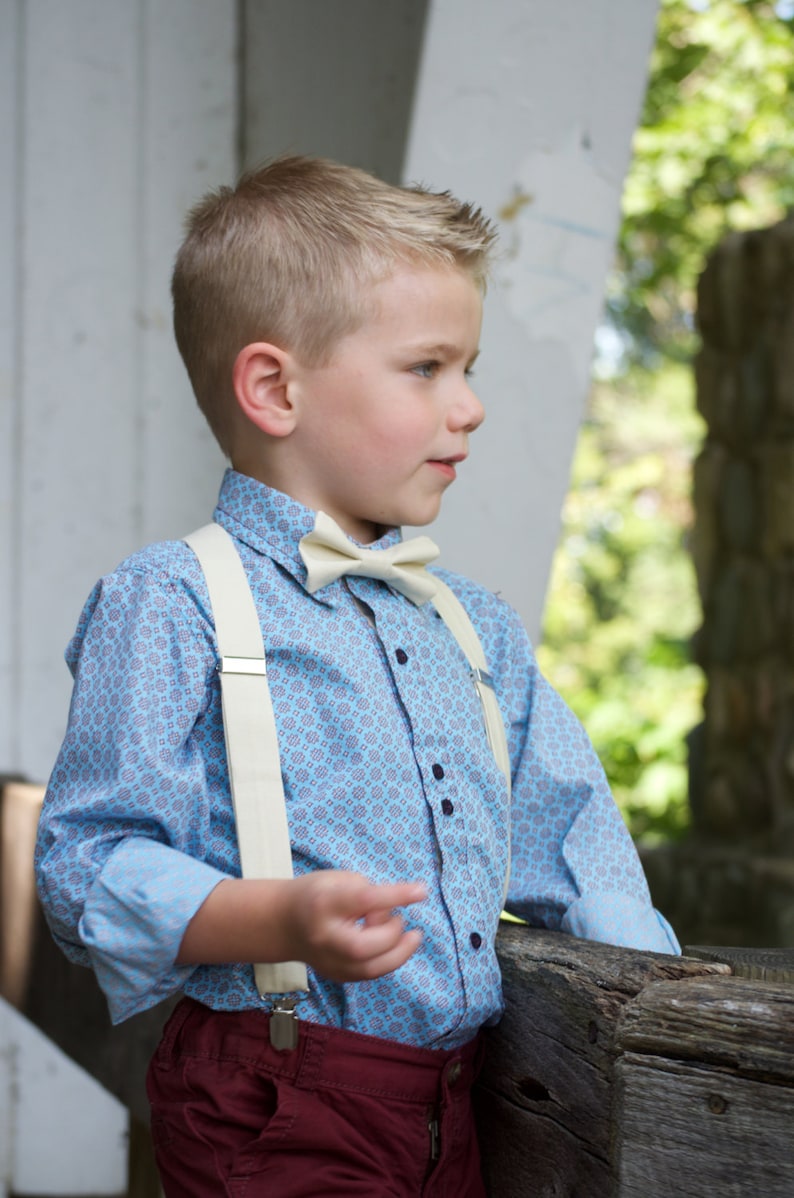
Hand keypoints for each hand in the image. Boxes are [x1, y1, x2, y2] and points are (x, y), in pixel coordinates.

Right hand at [284, 871, 425, 982]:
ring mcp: (328, 961)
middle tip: (397, 918)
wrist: (283, 922)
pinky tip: (391, 944)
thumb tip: (392, 913)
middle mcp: (324, 937)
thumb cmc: (316, 894)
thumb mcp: (340, 879)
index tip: (421, 891)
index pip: (363, 900)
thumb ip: (368, 893)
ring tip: (402, 933)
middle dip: (393, 932)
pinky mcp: (337, 976)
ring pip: (371, 969)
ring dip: (398, 950)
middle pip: (366, 945)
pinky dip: (388, 959)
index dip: (395, 896)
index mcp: (324, 903)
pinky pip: (371, 974)